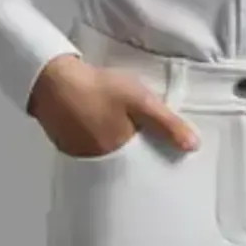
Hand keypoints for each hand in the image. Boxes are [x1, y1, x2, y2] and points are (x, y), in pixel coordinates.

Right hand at [27, 54, 201, 158]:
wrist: (52, 79)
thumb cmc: (97, 89)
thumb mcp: (140, 101)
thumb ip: (167, 124)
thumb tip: (194, 146)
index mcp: (119, 155)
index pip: (144, 166)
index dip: (153, 158)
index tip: (161, 152)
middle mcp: (98, 162)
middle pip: (124, 164)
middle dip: (135, 154)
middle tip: (140, 138)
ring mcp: (79, 154)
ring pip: (106, 156)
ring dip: (115, 147)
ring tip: (121, 130)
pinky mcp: (66, 144)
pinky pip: (88, 149)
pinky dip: (96, 140)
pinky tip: (99, 124)